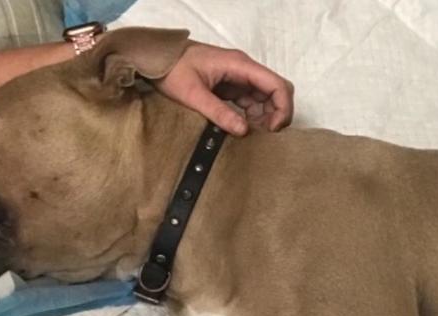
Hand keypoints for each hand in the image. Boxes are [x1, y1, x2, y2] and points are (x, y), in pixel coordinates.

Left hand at [156, 42, 293, 135]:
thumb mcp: (192, 94)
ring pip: (266, 98)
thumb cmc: (171, 68)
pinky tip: (244, 129)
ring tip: (254, 136)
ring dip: (266, 117)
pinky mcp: (232, 86)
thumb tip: (244, 131)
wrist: (154, 57)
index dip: (283, 108)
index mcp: (240, 65)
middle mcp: (244, 69)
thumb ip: (218, 113)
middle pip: (276, 91)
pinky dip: (253, 116)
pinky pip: (252, 102)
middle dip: (277, 114)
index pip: (277, 84)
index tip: (273, 129)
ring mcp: (239, 77)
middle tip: (266, 135)